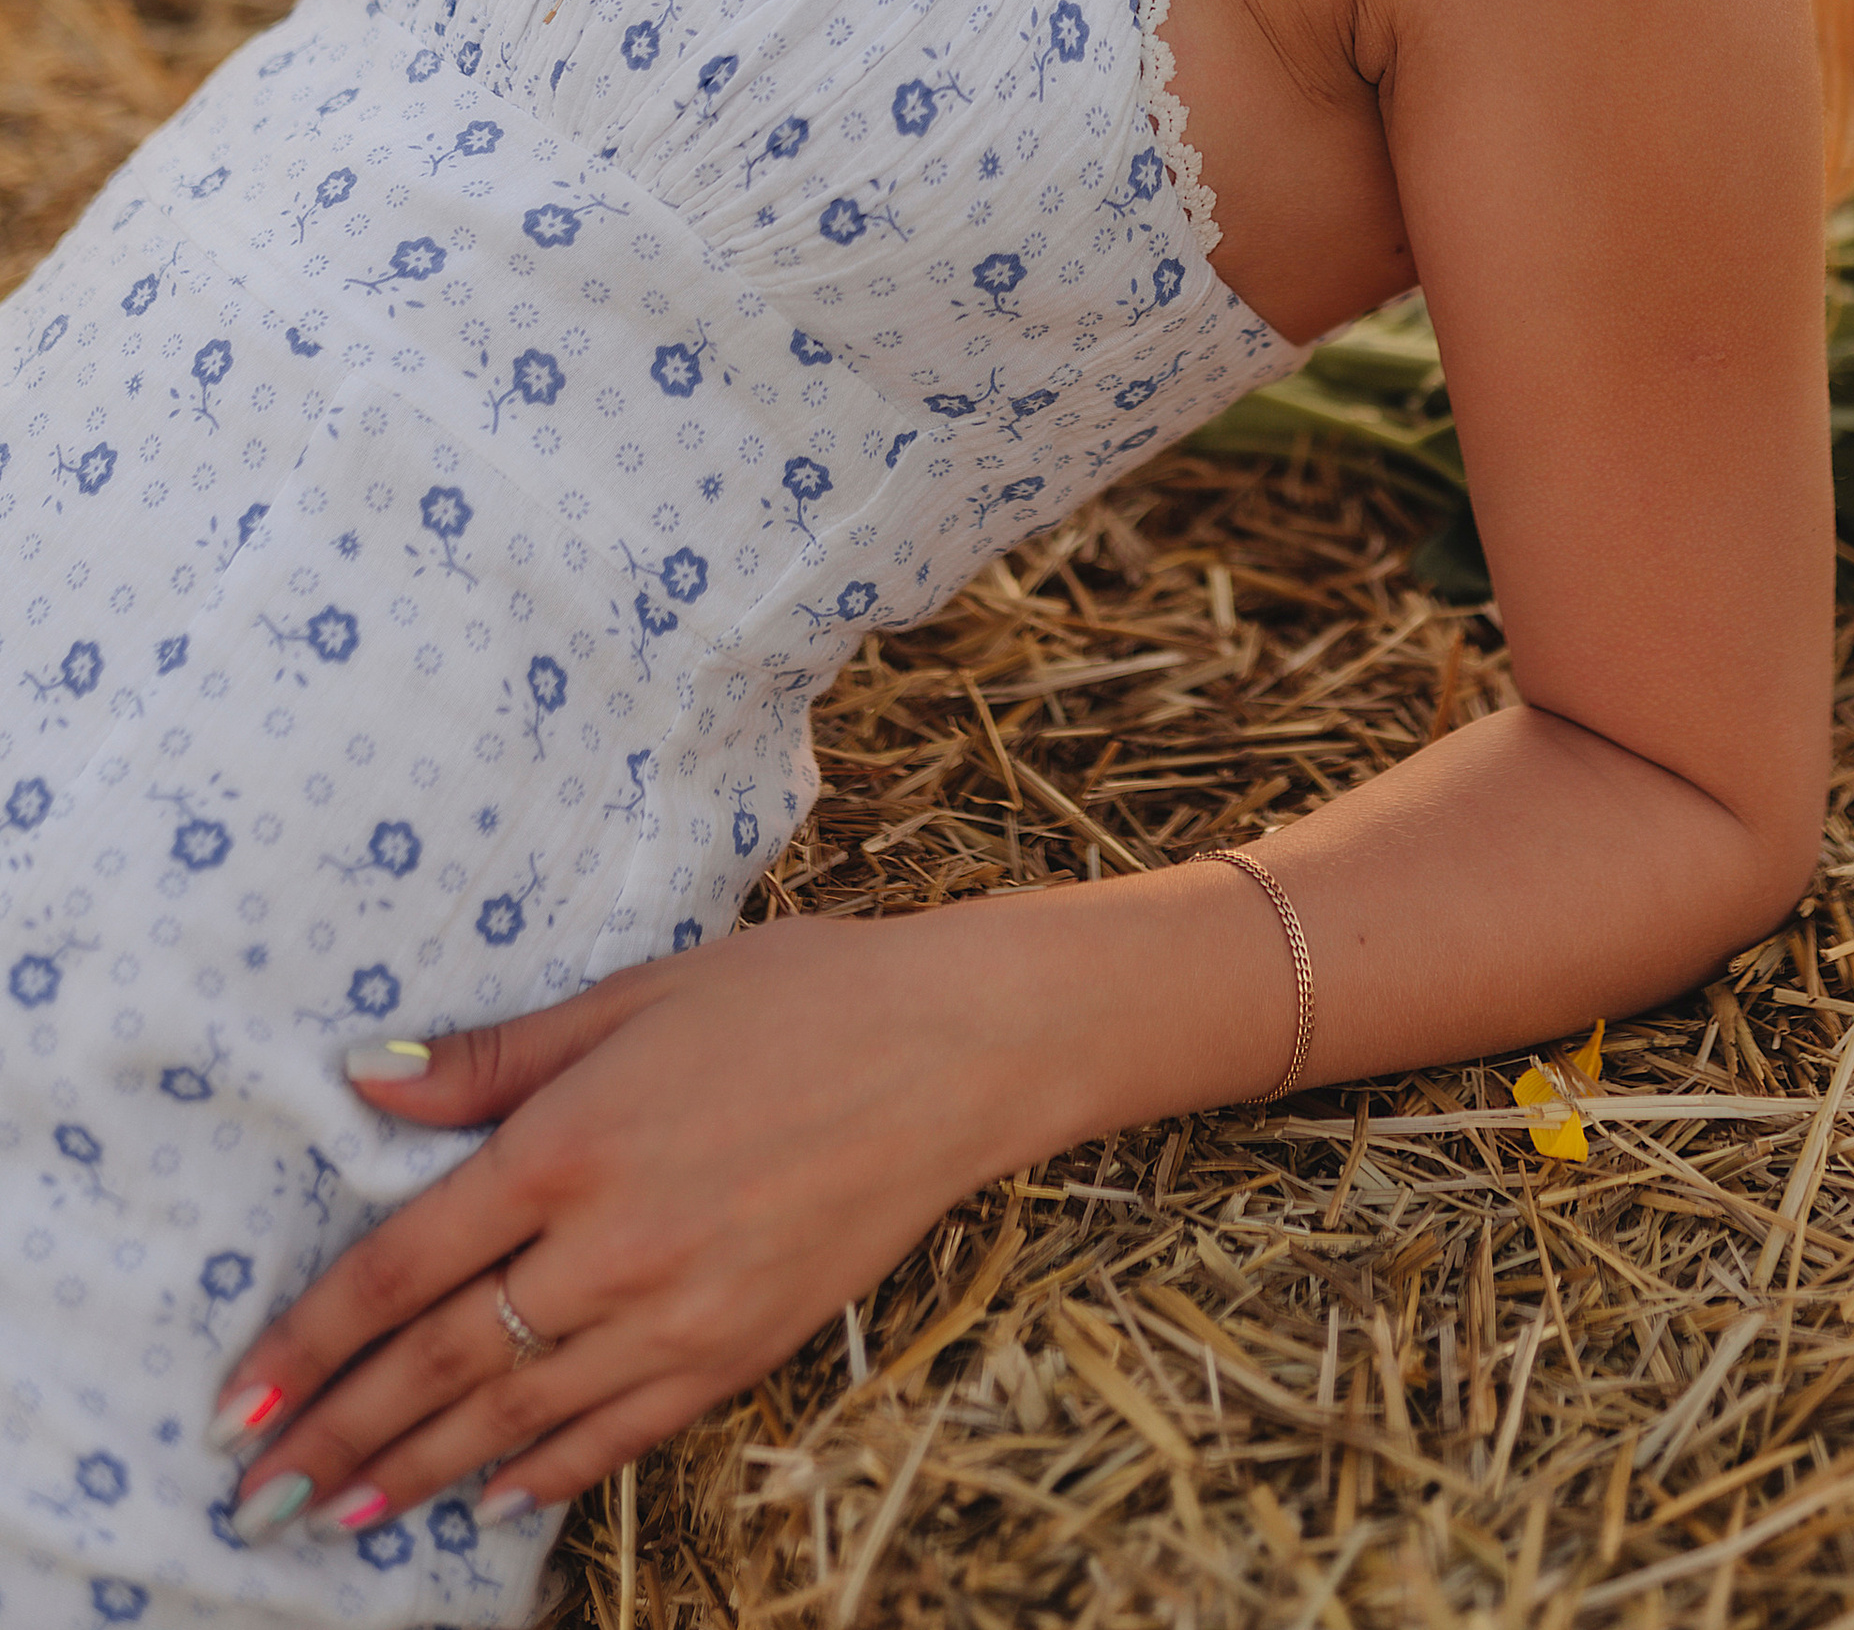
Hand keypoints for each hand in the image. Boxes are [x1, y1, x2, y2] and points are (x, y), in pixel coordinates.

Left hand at [206, 904, 1066, 1543]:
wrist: (954, 1048)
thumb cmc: (794, 994)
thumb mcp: (635, 995)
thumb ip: (496, 1057)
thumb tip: (367, 1082)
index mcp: (570, 1145)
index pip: (401, 1268)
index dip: (311, 1342)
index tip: (240, 1399)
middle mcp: (611, 1246)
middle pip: (440, 1366)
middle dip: (338, 1437)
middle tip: (256, 1495)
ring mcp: (679, 1311)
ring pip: (515, 1420)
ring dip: (414, 1477)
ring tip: (338, 1518)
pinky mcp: (740, 1349)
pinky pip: (619, 1434)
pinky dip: (545, 1475)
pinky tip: (489, 1500)